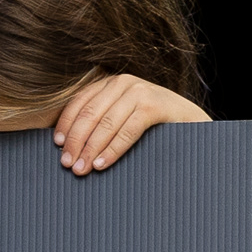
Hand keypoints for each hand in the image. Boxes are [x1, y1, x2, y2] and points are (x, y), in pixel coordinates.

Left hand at [53, 74, 210, 174]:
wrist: (194, 124)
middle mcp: (122, 82)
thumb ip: (101, 123)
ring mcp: (139, 91)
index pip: (79, 103)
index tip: (57, 146)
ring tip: (81, 169)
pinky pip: (127, 130)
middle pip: (89, 114)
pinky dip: (113, 149)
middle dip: (76, 142)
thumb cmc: (153, 127)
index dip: (66, 126)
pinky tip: (102, 164)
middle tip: (66, 165)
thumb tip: (68, 146)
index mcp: (110, 84)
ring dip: (90, 149)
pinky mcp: (154, 105)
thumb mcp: (123, 118)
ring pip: (105, 123)